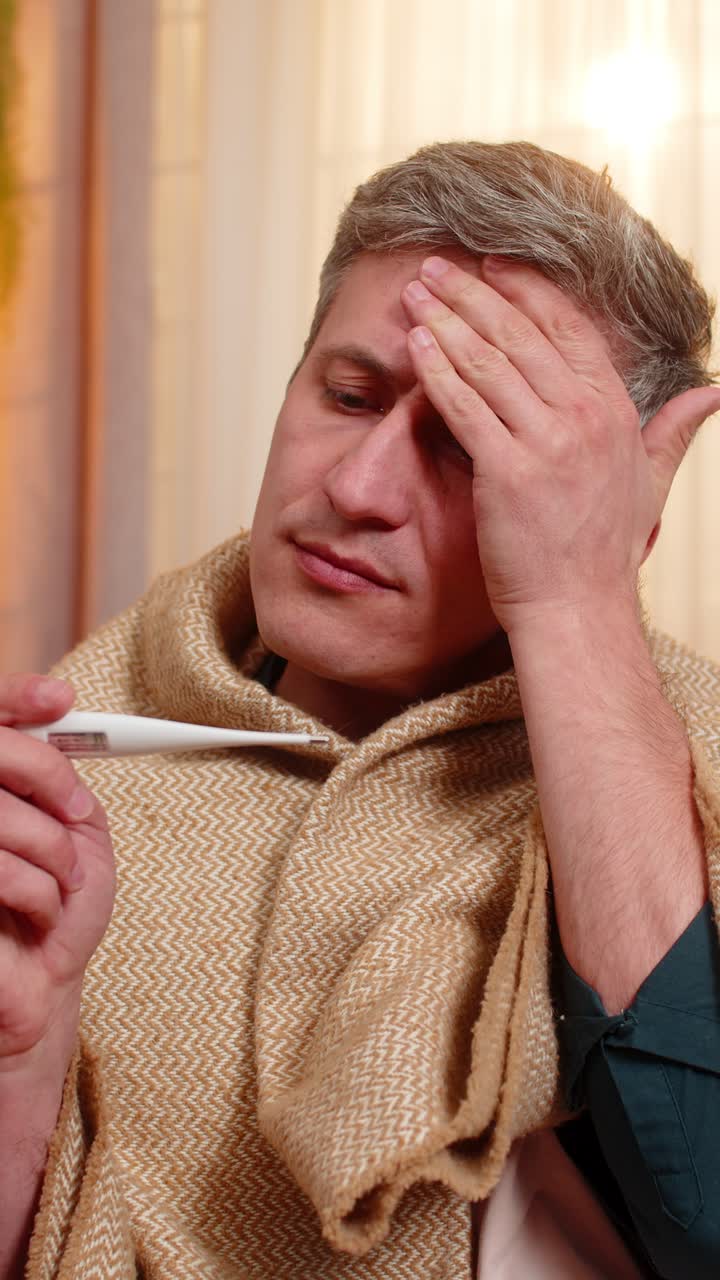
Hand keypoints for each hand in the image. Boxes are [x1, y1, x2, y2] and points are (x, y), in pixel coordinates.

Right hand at [0, 675, 114, 1070]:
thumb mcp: (76, 831)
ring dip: (54, 854)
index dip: (15, 697)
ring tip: (59, 888)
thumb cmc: (56, 913)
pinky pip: (2, 870)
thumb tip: (57, 712)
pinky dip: (40, 894)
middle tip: (74, 811)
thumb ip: (59, 776)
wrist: (41, 993)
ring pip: (4, 815)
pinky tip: (37, 917)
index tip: (58, 698)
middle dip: (48, 774)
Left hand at [401, 255, 719, 634]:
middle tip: (436, 265)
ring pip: (488, 362)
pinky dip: (436, 371)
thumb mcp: (652, 482)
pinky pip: (464, 406)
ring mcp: (547, 442)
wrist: (578, 609)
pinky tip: (415, 344)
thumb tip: (714, 394)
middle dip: (473, 292)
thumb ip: (676, 431)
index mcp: (615, 409)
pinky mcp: (507, 471)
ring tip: (415, 292)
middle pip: (520, 333)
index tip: (492, 266)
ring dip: (445, 320)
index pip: (568, 327)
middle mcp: (585, 416)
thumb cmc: (605, 552)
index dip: (526, 290)